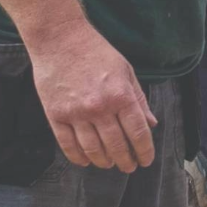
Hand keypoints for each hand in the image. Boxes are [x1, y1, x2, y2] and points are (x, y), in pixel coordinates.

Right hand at [29, 20, 156, 171]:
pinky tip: (85, 161)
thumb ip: (139, 99)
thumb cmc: (96, 52)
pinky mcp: (55, 114)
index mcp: (121, 96)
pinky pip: (67, 144)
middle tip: (129, 167)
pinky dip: (78, 157)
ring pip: (92, 149)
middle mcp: (99, 107)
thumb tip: (151, 124)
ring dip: (103, 161)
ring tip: (109, 164)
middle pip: (116, 146)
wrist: (59, 38)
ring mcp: (76, 113)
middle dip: (126, 161)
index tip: (146, 160)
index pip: (138, 133)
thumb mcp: (126, 71)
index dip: (144, 151)